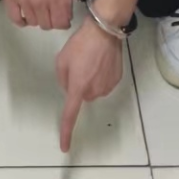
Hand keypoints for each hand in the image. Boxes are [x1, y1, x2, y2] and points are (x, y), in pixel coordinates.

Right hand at [0, 0, 72, 30]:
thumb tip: (65, 11)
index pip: (62, 23)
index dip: (64, 22)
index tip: (63, 16)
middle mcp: (41, 2)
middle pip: (48, 25)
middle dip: (52, 20)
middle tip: (51, 10)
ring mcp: (24, 1)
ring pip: (33, 23)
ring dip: (38, 18)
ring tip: (38, 8)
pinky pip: (16, 19)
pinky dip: (22, 21)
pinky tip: (26, 15)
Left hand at [55, 17, 123, 151]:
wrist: (105, 31)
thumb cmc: (80, 44)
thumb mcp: (62, 60)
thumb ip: (62, 79)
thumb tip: (70, 88)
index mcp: (78, 88)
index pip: (70, 115)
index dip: (66, 132)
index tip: (65, 147)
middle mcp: (94, 92)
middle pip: (82, 97)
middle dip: (78, 86)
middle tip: (78, 67)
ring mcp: (107, 87)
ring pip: (93, 90)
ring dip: (89, 81)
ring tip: (90, 61)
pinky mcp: (116, 80)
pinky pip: (103, 84)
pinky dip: (100, 76)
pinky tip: (101, 62)